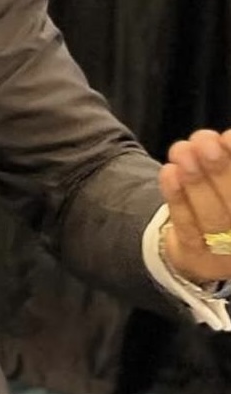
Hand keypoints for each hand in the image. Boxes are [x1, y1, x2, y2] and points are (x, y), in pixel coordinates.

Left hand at [159, 128, 230, 284]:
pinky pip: (187, 227)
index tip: (228, 137)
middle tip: (204, 145)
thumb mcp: (224, 176)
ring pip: (214, 217)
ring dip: (196, 182)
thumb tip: (223, 139)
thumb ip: (226, 158)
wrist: (210, 243)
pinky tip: (169, 172)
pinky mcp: (198, 256)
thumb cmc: (224, 194)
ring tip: (183, 152)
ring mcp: (227, 252)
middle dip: (220, 172)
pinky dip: (177, 198)